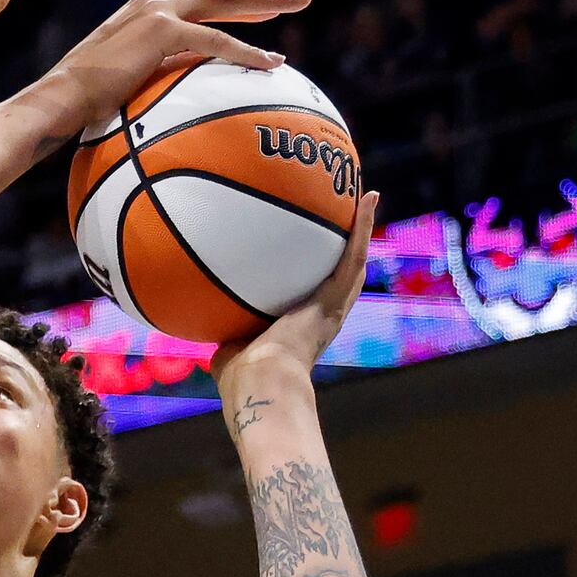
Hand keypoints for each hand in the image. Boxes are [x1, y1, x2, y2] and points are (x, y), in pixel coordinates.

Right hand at [37, 0, 309, 138]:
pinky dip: (248, 52)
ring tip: (301, 4)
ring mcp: (158, 11)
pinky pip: (217, 41)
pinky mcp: (161, 32)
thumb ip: (155, 72)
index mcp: (148, 7)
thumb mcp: (126, 77)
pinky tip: (273, 63)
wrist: (60, 98)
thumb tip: (177, 94)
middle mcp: (155, 0)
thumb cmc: (84, 100)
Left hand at [216, 191, 375, 406]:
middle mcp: (324, 316)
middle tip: (352, 217)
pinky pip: (354, 254)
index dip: (320, 277)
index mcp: (302, 328)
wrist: (260, 380)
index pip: (315, 296)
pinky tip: (369, 196)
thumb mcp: (230, 347)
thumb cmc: (241, 376)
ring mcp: (334, 306)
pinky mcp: (336, 297)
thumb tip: (207, 320)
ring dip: (363, 228)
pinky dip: (364, 225)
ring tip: (366, 196)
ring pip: (354, 260)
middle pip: (342, 276)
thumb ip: (226, 332)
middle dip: (348, 247)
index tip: (318, 256)